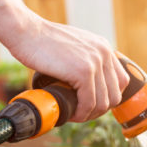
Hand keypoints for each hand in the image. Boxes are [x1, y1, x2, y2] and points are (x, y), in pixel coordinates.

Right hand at [5, 17, 128, 122]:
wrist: (26, 31)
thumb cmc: (41, 41)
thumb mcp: (72, 47)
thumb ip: (83, 59)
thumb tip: (85, 84)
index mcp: (103, 47)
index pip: (120, 81)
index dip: (107, 97)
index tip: (90, 104)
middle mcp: (104, 53)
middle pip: (114, 94)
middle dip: (98, 109)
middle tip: (81, 112)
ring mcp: (95, 62)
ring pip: (103, 102)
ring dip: (89, 114)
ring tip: (74, 114)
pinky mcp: (83, 71)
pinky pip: (89, 102)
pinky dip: (81, 113)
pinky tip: (71, 114)